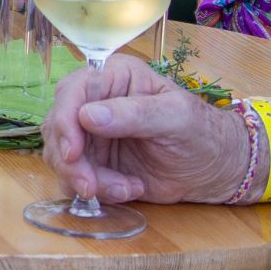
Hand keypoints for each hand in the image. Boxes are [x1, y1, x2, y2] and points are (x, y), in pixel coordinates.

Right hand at [40, 57, 249, 204]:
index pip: (72, 91)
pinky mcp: (94, 164)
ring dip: (86, 180)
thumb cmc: (201, 132)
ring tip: (126, 189)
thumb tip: (87, 115)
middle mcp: (95, 103)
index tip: (72, 151)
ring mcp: (92, 135)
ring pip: (62, 157)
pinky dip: (98, 191)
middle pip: (58, 127)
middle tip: (92, 186)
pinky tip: (130, 190)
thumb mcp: (175, 117)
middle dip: (71, 161)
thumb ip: (134, 114)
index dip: (65, 120)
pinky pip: (76, 179)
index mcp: (114, 78)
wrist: (213, 169)